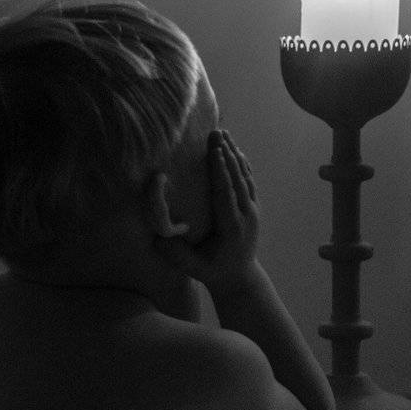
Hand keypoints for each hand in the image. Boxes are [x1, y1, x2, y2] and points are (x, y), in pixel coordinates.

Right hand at [157, 129, 259, 289]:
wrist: (240, 276)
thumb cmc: (212, 271)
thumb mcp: (193, 268)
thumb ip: (176, 254)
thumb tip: (157, 237)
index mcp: (231, 228)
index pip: (225, 194)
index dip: (221, 171)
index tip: (215, 151)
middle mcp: (246, 216)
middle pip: (236, 179)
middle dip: (226, 154)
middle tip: (216, 133)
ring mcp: (253, 210)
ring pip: (244, 176)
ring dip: (234, 154)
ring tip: (223, 133)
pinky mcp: (253, 206)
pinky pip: (248, 180)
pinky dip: (241, 163)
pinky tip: (234, 148)